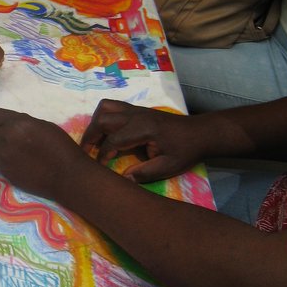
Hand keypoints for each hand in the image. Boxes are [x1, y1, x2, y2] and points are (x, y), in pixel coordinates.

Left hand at [0, 109, 82, 200]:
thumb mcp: (43, 125)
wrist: (66, 176)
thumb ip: (23, 122)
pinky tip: (14, 161)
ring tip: (10, 150)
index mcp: (17, 123)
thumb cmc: (61, 147)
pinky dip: (0, 158)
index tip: (5, 124)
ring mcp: (2, 156)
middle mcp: (5, 138)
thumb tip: (11, 124)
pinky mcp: (3, 171)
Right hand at [81, 100, 206, 181]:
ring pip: (105, 107)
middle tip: (86, 153)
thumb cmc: (186, 150)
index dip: (102, 155)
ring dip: (95, 123)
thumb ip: (144, 173)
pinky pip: (112, 106)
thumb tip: (121, 180)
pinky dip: (103, 117)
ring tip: (94, 141)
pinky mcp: (137, 110)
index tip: (100, 168)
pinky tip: (106, 132)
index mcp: (143, 129)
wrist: (200, 132)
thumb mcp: (168, 167)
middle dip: (90, 136)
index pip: (113, 140)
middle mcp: (136, 115)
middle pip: (102, 119)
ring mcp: (135, 110)